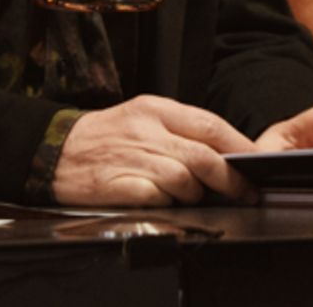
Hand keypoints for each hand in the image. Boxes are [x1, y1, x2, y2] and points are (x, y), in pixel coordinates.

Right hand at [51, 95, 255, 206]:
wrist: (54, 148)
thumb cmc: (106, 135)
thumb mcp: (143, 116)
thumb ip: (180, 129)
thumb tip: (225, 151)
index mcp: (156, 109)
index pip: (210, 125)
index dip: (240, 146)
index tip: (257, 164)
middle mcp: (146, 130)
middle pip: (204, 155)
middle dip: (232, 179)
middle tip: (246, 193)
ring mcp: (132, 157)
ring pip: (185, 179)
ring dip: (197, 193)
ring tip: (195, 196)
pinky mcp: (117, 184)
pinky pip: (157, 198)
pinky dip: (168, 204)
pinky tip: (165, 202)